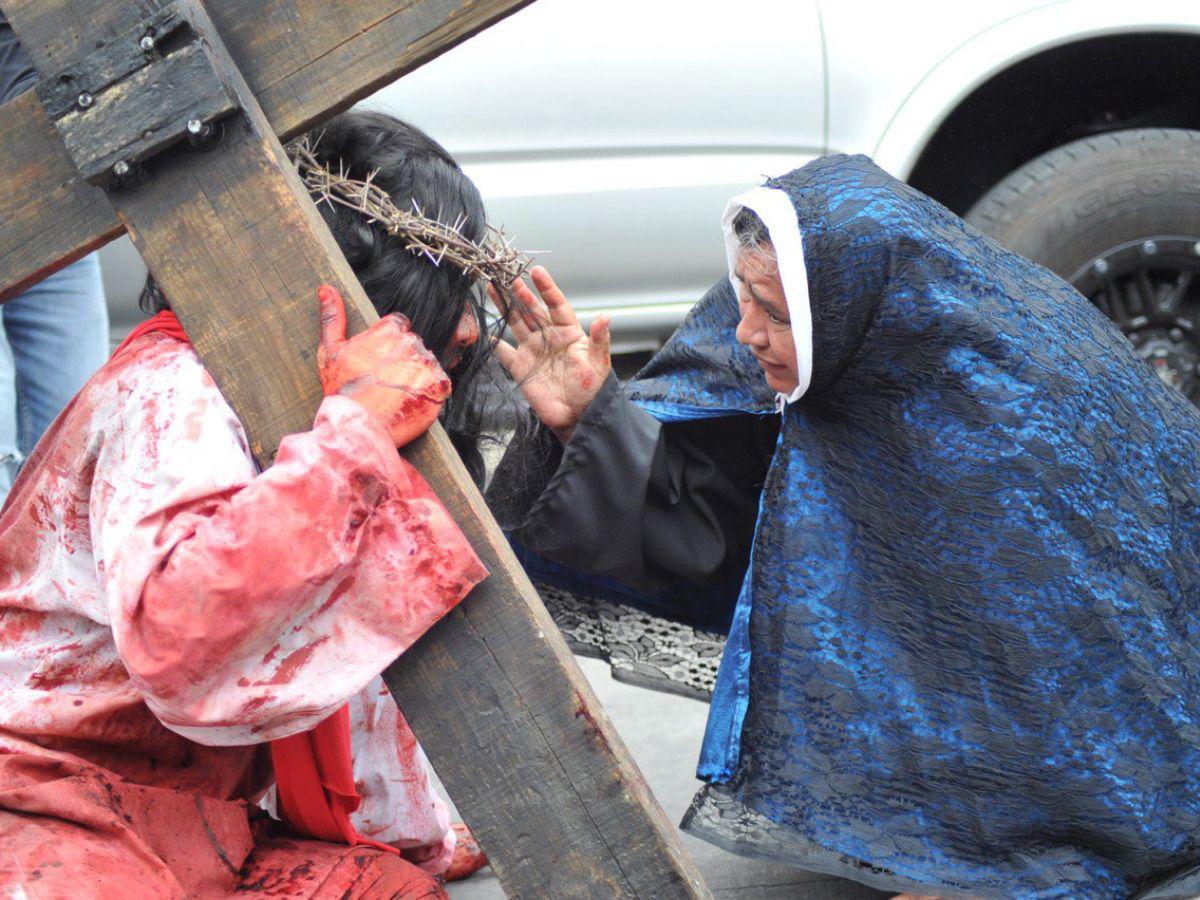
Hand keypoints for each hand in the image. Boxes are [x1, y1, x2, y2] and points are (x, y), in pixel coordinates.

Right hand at [316, 285, 450, 447]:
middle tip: (387, 382)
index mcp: (390, 329)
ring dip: (417, 376)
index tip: (379, 363)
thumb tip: (326, 288)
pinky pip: (440, 383)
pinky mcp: (440, 386)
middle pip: (415, 345)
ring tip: (398, 394)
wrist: (358, 427)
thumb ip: (332, 317)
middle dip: (404, 360)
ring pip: (428, 363)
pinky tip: (412, 401)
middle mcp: (412, 342)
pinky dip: (430, 392)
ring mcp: (428, 364)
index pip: (399, 327)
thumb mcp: (330, 351)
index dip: (389, 346)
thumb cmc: (341, 390)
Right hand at [491, 267, 610, 442]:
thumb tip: (605, 317)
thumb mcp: (599, 363)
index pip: (556, 304)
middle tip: (507, 276)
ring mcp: (533, 351)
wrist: (577, 416)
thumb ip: (600, 340)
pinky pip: (505, 353)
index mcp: (568, 333)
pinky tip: (486, 332)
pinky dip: (495, 344)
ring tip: (493, 288)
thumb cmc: (592, 389)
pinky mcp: (521, 368)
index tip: (536, 272)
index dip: (546, 288)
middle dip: (520, 293)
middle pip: (532, 310)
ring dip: (506, 307)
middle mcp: (549, 338)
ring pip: (517, 324)